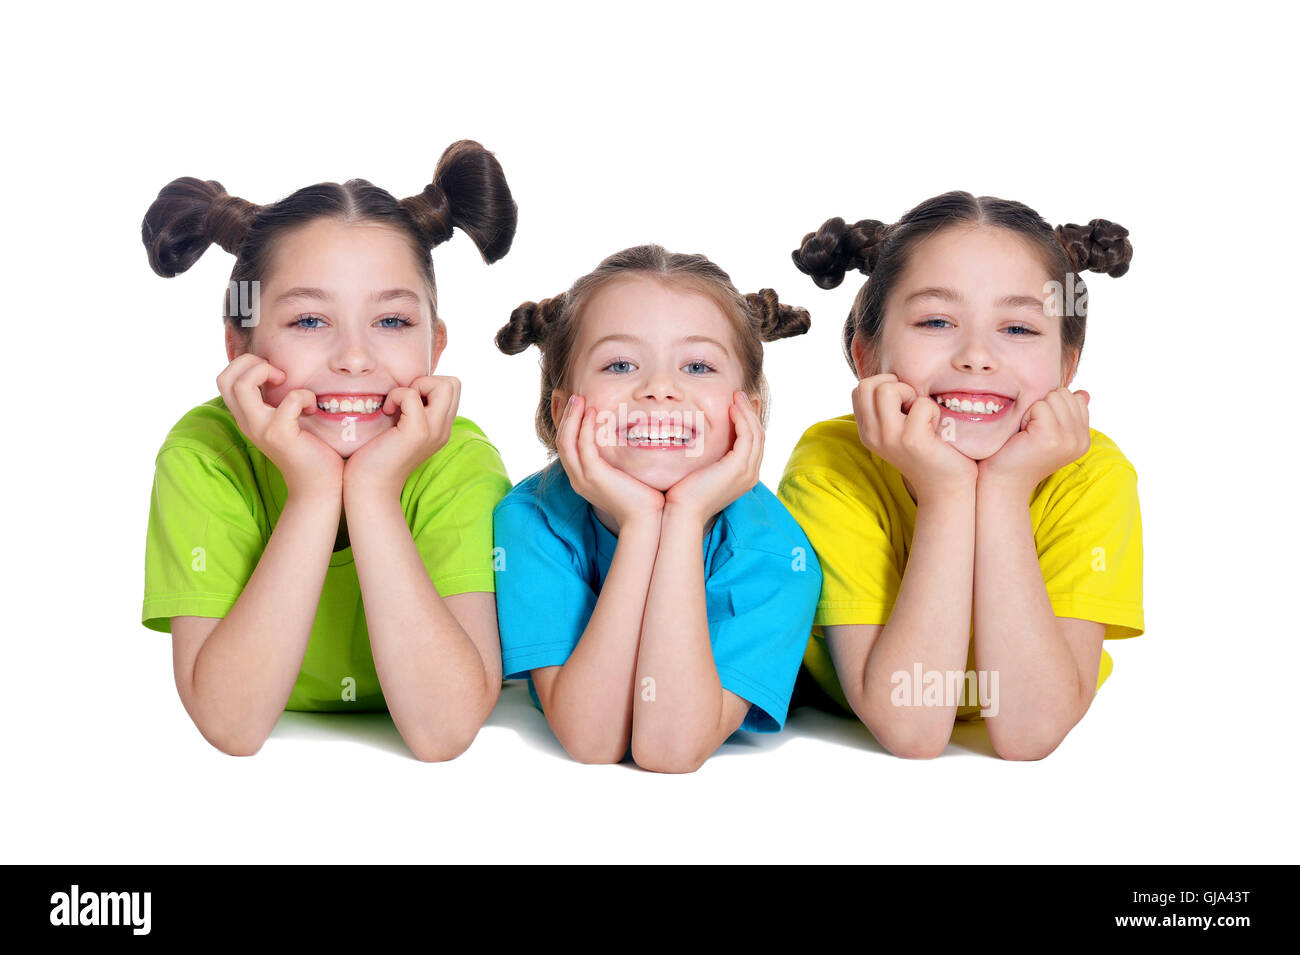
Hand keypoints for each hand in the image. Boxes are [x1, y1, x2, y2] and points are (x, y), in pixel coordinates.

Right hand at [216, 353, 343, 496]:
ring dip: (268, 373)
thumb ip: (275, 401)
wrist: (318, 486)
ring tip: (289, 385)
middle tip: (279, 376)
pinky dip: (304, 396)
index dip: (246, 365)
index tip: (275, 374)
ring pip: (241, 385)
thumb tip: (282, 370)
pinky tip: (312, 408)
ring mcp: (261, 429)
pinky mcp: (280, 435)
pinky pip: (289, 400)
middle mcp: (247, 422)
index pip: (224, 379)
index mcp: (246, 416)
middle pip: (225, 378)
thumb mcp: (285, 419)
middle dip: (251, 363)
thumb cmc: (308, 449)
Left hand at [343, 376, 459, 498]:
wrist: (369, 486)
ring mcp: (433, 431)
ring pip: (443, 385)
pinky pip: (411, 395)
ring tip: (398, 406)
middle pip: (454, 384)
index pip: (453, 389)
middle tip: (405, 401)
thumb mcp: (402, 428)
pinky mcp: (417, 432)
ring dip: (415, 387)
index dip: (430, 385)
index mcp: (441, 428)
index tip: (407, 402)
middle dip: (426, 381)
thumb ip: (412, 410)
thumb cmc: (377, 457)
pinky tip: (386, 412)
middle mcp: (443, 429)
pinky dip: (396, 396)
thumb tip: (407, 385)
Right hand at [557, 394, 664, 528]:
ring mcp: (583, 477)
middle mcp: (577, 477)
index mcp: (582, 477)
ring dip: (572, 417)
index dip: (567, 423)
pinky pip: (583, 446)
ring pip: (567, 441)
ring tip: (580, 399)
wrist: (646, 519)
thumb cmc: (641, 498)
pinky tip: (592, 412)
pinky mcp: (594, 476)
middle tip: (574, 396)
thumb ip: (618, 458)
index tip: (573, 405)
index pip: (566, 445)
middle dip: (566, 416)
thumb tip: (627, 436)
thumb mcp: (624, 474)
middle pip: (561, 440)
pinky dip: (585, 427)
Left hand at [664, 391, 762, 526]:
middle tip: (740, 394)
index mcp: (743, 476)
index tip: (739, 404)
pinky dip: (742, 419)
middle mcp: (750, 474)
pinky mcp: (739, 467)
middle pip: (759, 436)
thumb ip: (708, 456)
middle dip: (751, 412)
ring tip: (737, 396)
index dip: (749, 421)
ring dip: (747, 412)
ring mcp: (747, 472)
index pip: (753, 443)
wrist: (681, 512)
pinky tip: (731, 408)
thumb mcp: (700, 470)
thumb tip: (699, 438)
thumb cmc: (683, 493)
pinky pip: (747, 436)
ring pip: (756, 434)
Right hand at [852, 373, 975, 502]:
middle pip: (867, 384)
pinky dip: (933, 410)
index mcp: (867, 431)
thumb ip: (889, 409)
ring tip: (922, 414)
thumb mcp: (899, 430)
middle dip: (894, 385)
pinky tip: (937, 427)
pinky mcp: (911, 440)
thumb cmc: (929, 452)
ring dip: (911, 394)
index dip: (884, 385)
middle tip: (912, 405)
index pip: (860, 389)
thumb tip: (891, 378)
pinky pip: (921, 404)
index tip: (903, 403)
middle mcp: (872, 435)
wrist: (945, 487)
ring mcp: (889, 438)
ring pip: (887, 388)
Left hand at [978, 387, 1090, 497]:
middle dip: (1043, 406)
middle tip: (1031, 431)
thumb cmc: (1020, 453)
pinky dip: (1026, 416)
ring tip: (1027, 433)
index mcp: (1083, 438)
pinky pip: (1039, 406)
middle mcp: (1080, 440)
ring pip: (1053, 398)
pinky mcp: (1051, 438)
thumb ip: (1067, 413)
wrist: (1003, 481)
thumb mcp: (1049, 432)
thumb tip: (1083, 393)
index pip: (1076, 399)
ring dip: (1034, 410)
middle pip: (1064, 394)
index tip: (1040, 428)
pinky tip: (1022, 434)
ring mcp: (1068, 439)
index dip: (1052, 406)